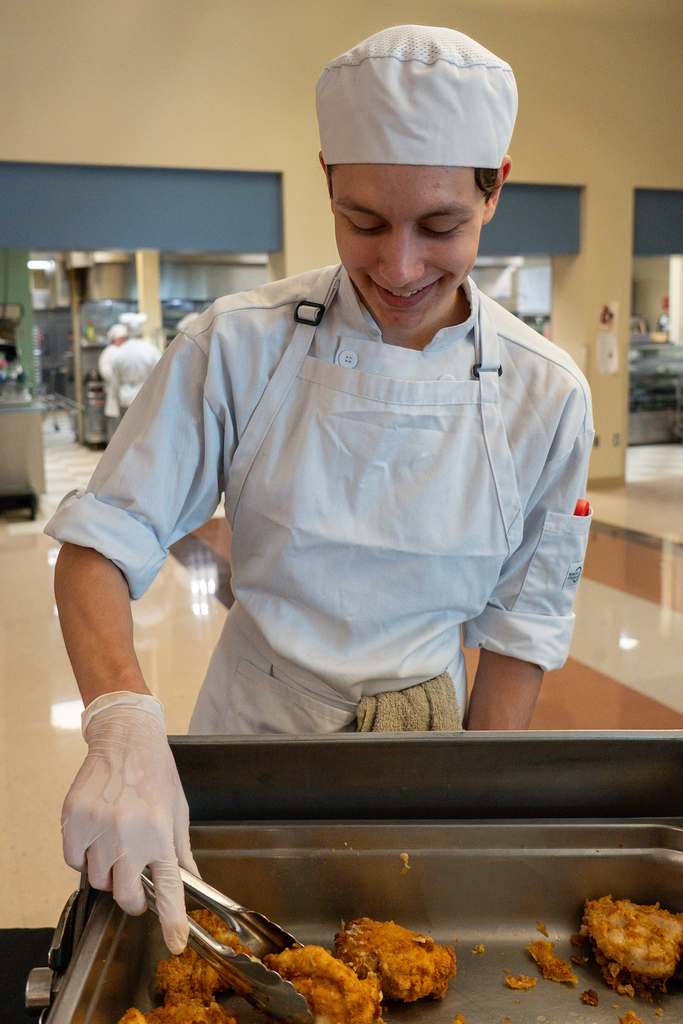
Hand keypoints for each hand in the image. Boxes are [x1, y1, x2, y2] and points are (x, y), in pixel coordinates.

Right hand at [61, 692, 197, 953]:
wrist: (125, 738)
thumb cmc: (155, 771)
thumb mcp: (178, 809)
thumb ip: (181, 849)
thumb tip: (192, 880)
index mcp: (161, 833)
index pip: (169, 888)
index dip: (171, 920)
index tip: (175, 942)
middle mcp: (131, 834)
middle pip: (125, 894)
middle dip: (130, 897)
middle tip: (133, 881)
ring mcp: (99, 828)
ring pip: (98, 879)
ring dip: (106, 869)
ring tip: (115, 839)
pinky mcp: (75, 821)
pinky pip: (73, 861)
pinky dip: (83, 855)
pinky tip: (96, 832)